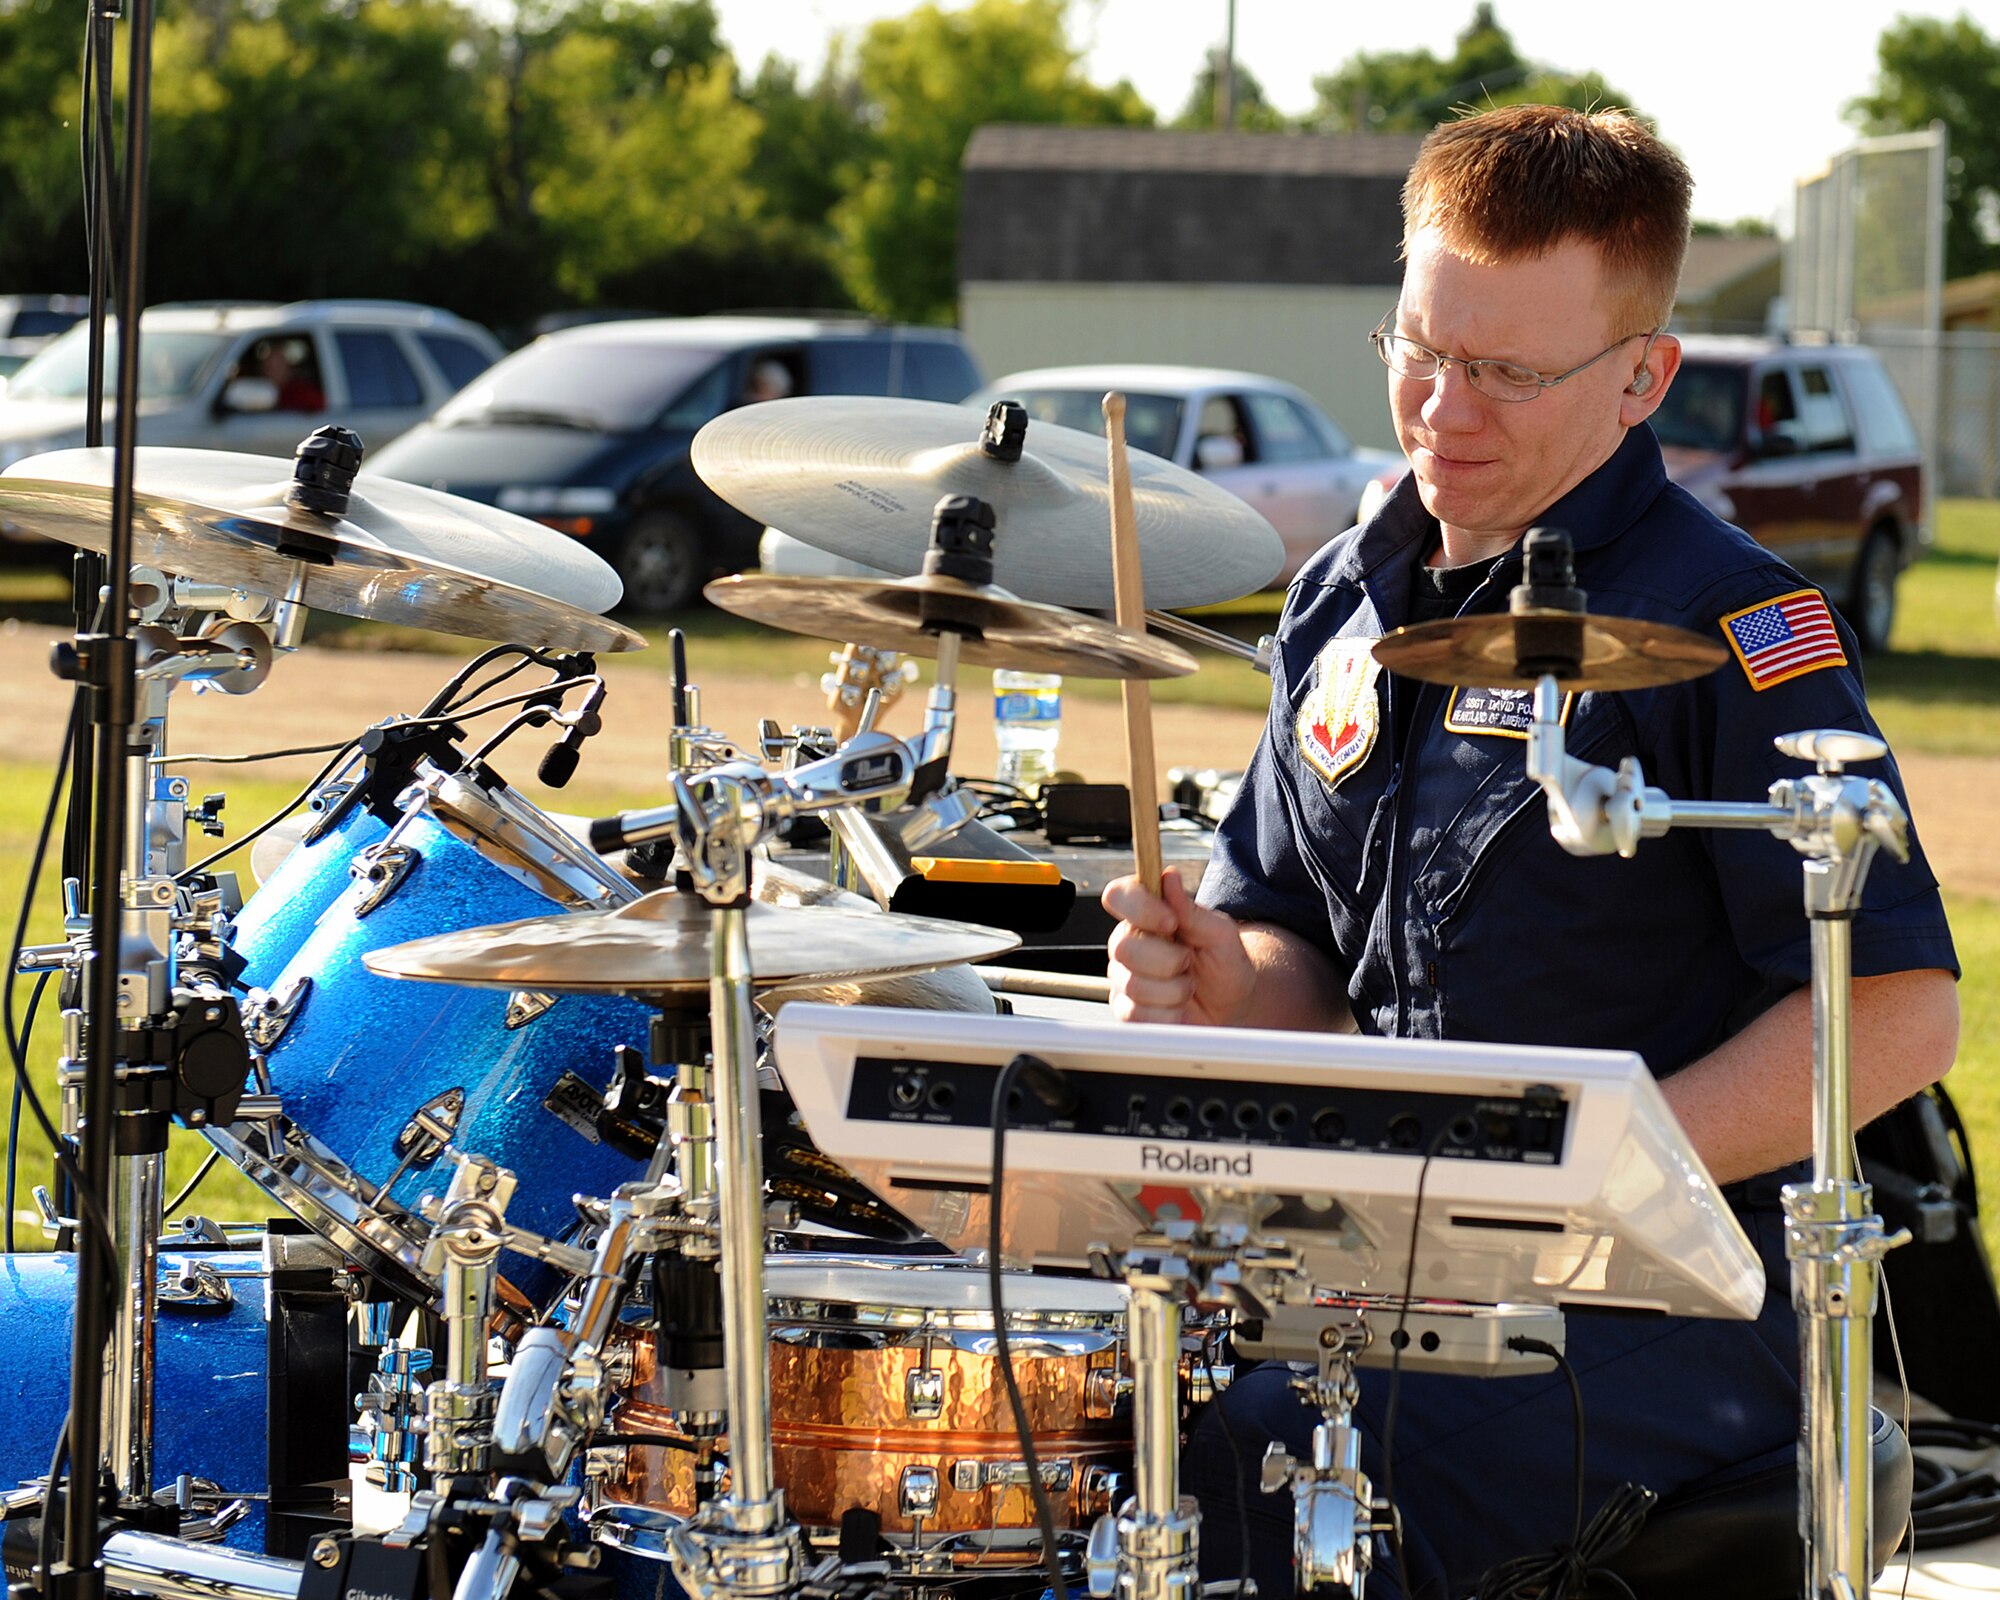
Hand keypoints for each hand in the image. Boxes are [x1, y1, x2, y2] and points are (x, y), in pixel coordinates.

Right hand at [1102, 871, 1257, 1025]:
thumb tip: (1169, 877)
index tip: (1171, 922)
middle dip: (1168, 959)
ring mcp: (1123, 977)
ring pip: (1134, 984)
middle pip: (1123, 946)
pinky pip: (1136, 1014)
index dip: (1140, 908)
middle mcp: (1128, 942)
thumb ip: (1192, 909)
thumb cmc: (1225, 963)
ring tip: (1188, 985)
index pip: (1118, 896)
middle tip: (1189, 961)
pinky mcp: (1125, 1009)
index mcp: (1146, 914)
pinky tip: (1179, 1007)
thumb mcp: (1220, 933)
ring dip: (1174, 989)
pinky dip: (1168, 1014)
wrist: (1231, 1005)